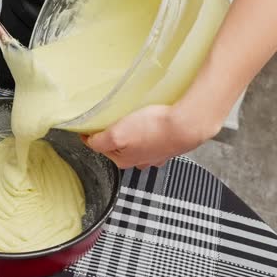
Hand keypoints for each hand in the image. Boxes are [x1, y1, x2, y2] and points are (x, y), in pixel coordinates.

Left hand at [85, 104, 220, 169]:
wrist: (187, 124)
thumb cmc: (155, 129)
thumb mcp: (117, 135)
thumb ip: (99, 141)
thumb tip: (89, 141)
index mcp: (124, 160)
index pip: (99, 147)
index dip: (92, 133)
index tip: (90, 123)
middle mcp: (140, 160)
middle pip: (118, 145)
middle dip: (113, 132)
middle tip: (112, 117)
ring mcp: (156, 153)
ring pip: (136, 141)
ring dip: (133, 130)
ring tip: (133, 116)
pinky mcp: (168, 142)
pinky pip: (154, 135)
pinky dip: (150, 128)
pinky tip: (153, 119)